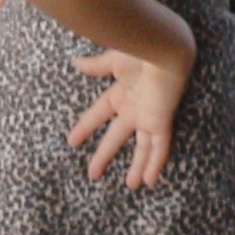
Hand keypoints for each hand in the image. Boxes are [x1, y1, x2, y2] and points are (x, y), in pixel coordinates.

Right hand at [68, 30, 191, 189]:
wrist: (162, 49)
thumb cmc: (138, 51)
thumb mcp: (113, 60)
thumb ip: (96, 66)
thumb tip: (76, 63)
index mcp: (120, 93)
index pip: (99, 115)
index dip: (85, 128)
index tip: (72, 142)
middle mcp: (134, 108)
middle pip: (117, 138)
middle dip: (104, 156)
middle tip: (92, 174)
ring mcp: (148, 117)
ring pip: (143, 148)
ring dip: (137, 167)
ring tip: (131, 185)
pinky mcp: (161, 122)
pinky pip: (159, 147)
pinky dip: (155, 164)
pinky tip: (150, 180)